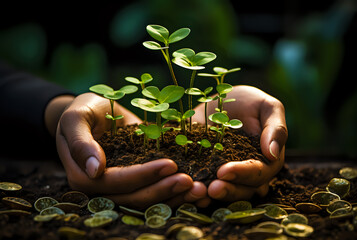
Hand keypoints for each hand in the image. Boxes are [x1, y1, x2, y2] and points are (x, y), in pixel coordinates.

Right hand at [55, 93, 206, 207]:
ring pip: (147, 200)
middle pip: (134, 197)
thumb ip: (80, 142)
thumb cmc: (84, 110)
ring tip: (199, 189)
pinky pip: (155, 191)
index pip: (116, 182)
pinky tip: (195, 188)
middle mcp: (103, 188)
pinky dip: (174, 192)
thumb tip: (93, 170)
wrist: (97, 111)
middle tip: (191, 181)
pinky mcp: (137, 180)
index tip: (170, 165)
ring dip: (173, 196)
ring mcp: (121, 187)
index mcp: (84, 176)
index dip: (143, 176)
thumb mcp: (76, 118)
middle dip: (163, 190)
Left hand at [193, 85, 287, 201]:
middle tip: (211, 188)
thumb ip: (276, 128)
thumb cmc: (249, 103)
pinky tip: (184, 188)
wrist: (221, 101)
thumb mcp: (267, 107)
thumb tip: (272, 154)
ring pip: (223, 192)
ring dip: (210, 195)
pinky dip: (194, 189)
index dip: (244, 174)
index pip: (259, 173)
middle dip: (227, 191)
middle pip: (242, 190)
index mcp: (265, 161)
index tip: (225, 171)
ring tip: (196, 192)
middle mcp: (246, 173)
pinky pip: (202, 184)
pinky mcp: (205, 171)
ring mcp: (225, 175)